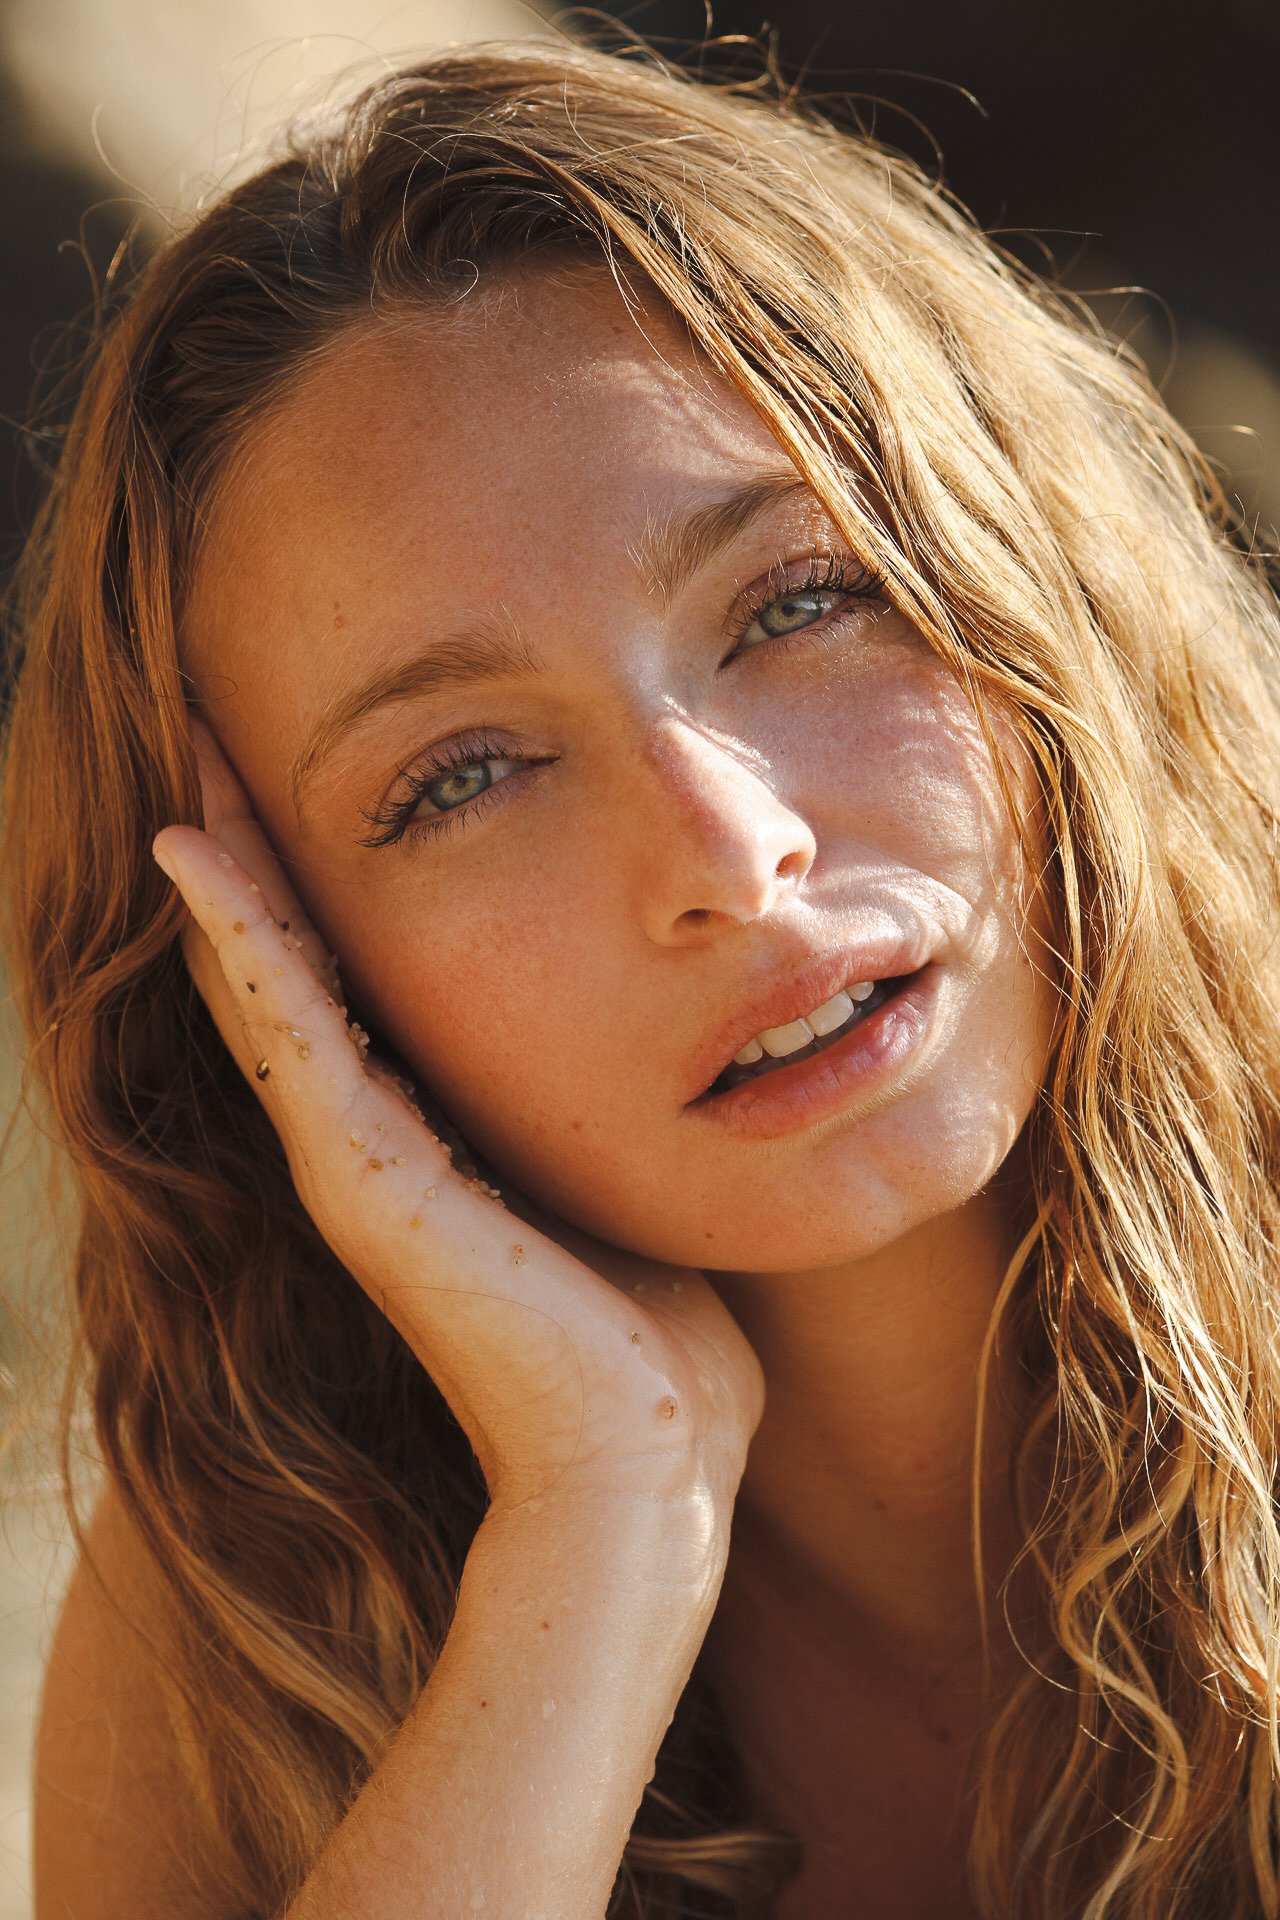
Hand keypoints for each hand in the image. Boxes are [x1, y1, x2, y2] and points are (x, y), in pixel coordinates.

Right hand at [151, 724, 764, 1515]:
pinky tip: (196, 853)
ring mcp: (350, 1163)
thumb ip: (579, 1109)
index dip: (302, 890)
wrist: (647, 1456)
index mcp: (419, 1143)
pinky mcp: (366, 1180)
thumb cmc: (648, 1329)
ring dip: (223, 872)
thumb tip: (633, 1034)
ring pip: (260, 984)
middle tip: (203, 746)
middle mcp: (363, 1147)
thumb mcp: (602, 1176)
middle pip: (279, 972)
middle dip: (247, 860)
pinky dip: (238, 933)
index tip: (288, 791)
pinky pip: (287, 1026)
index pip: (339, 989)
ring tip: (186, 770)